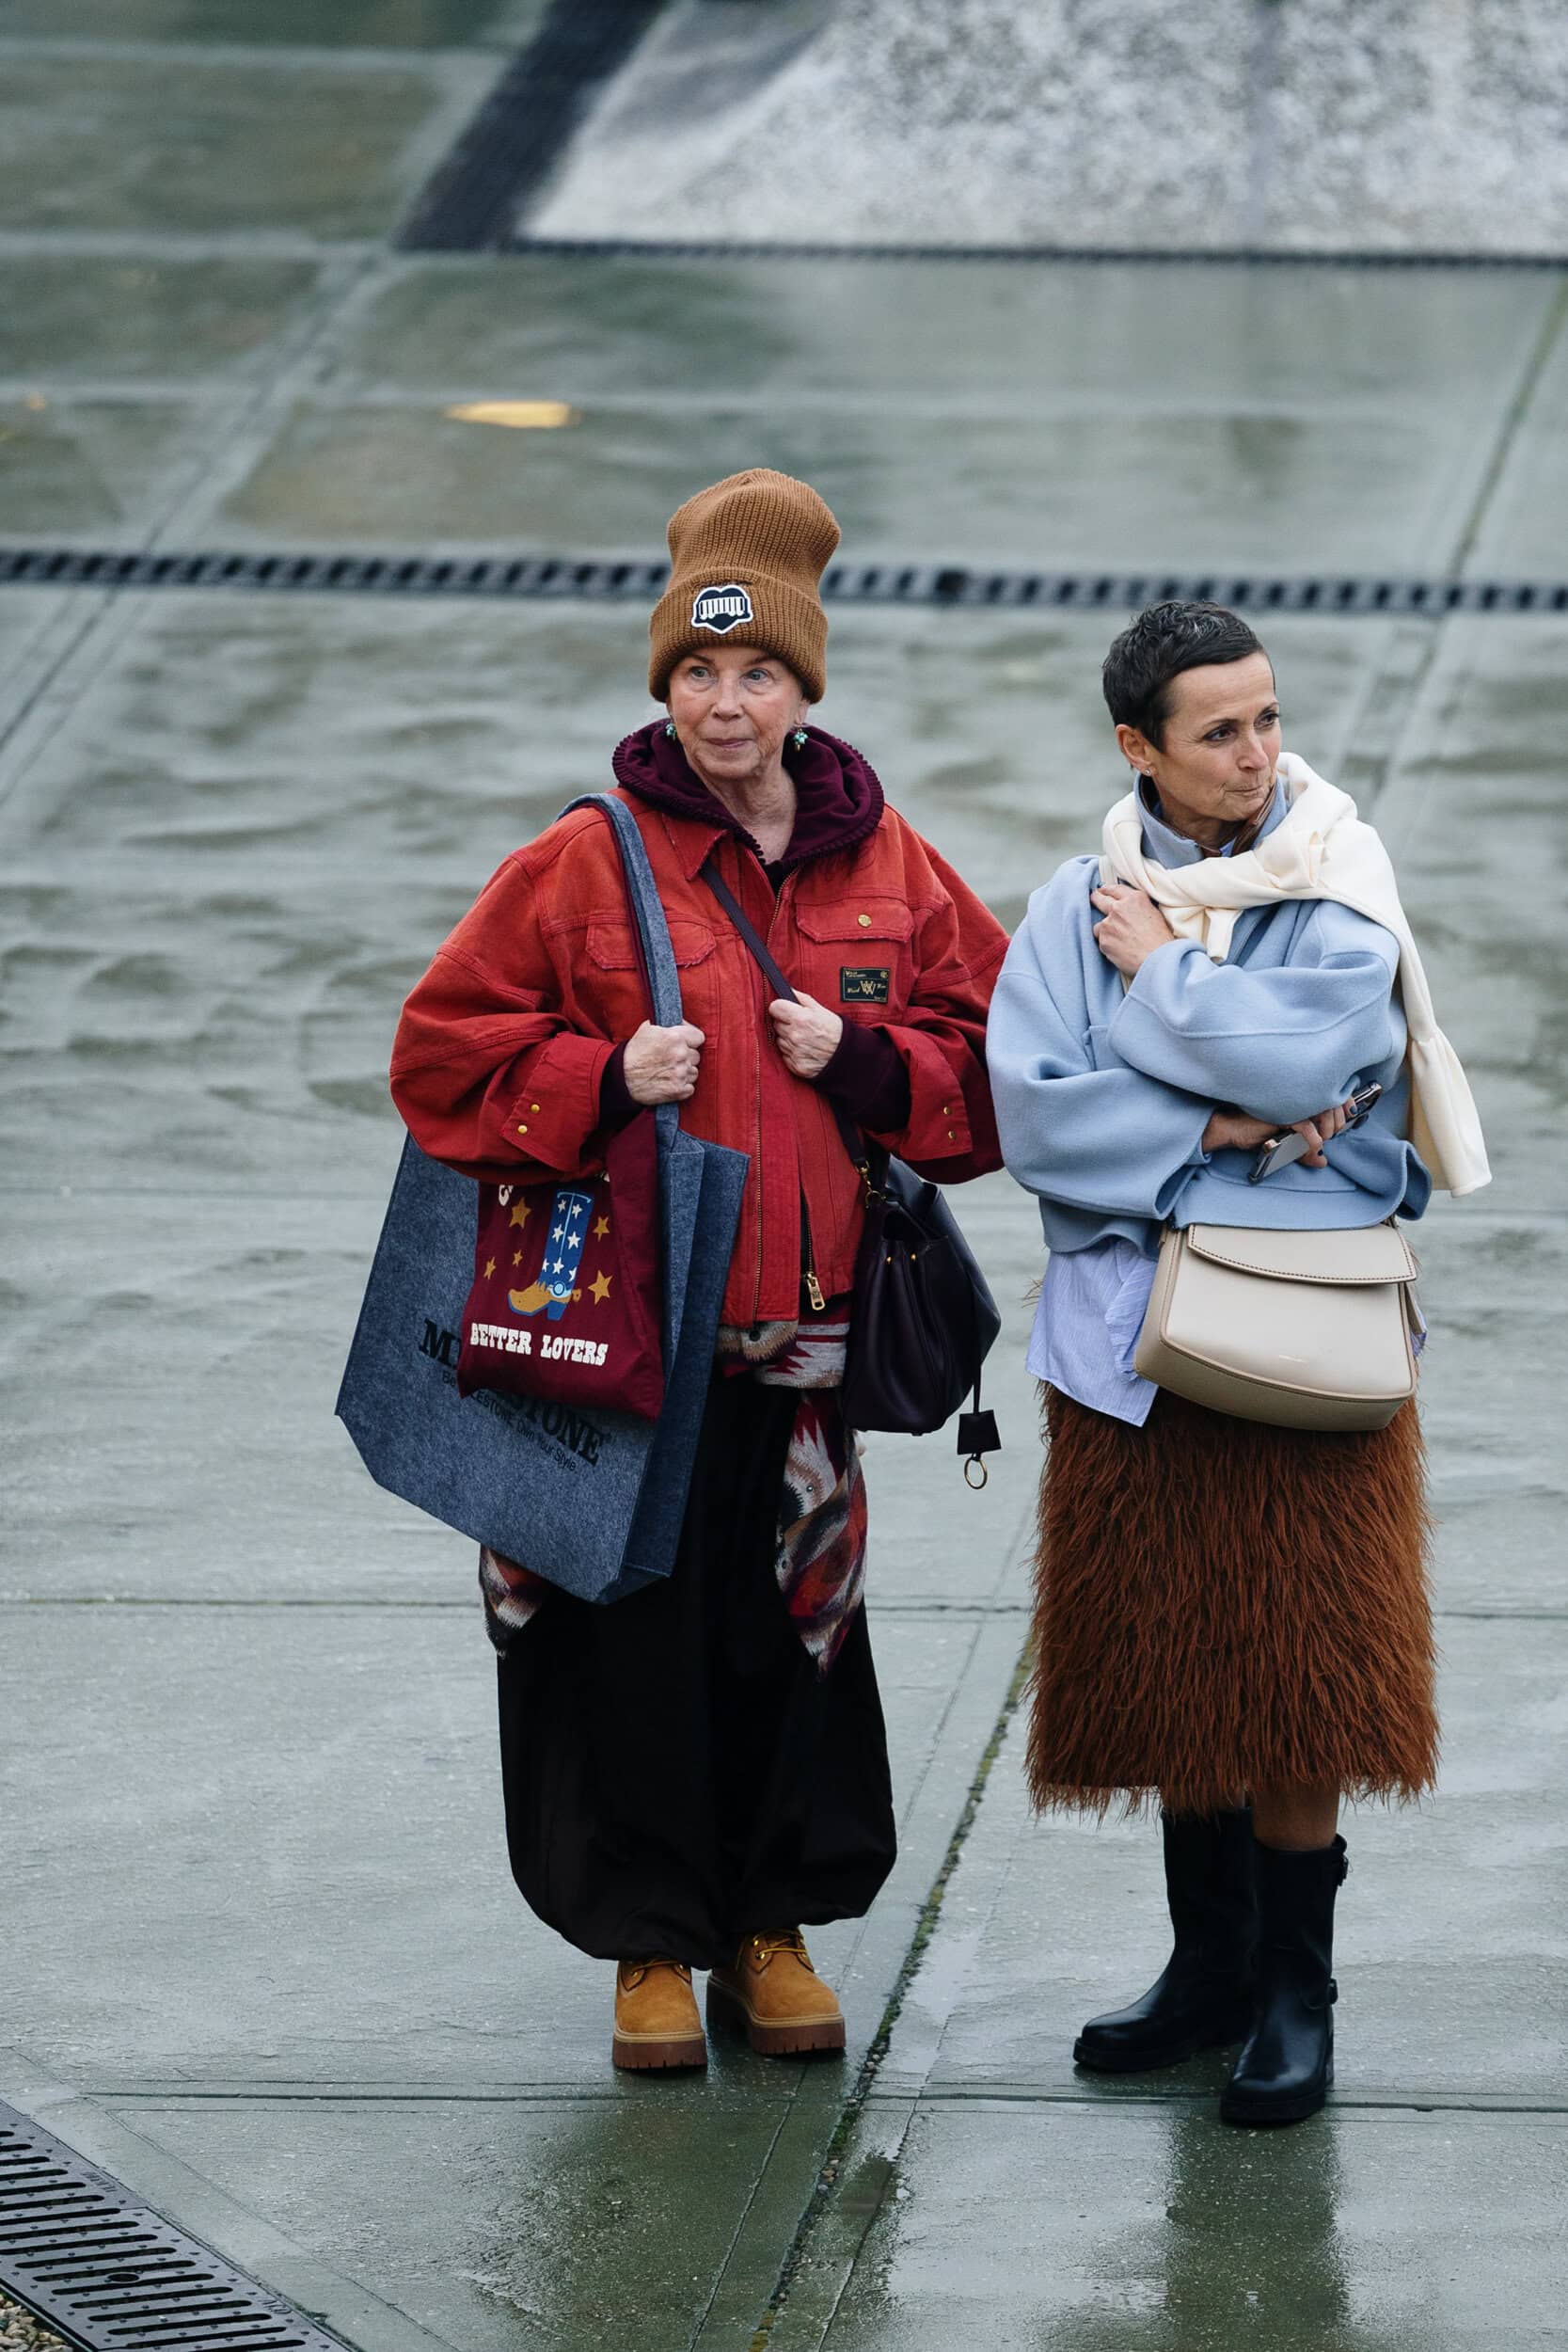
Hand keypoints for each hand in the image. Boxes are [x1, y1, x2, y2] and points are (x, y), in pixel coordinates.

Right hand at [622, 1018, 703, 1104]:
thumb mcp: (646, 1030)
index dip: (692, 1041)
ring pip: (694, 1072)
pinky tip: (669, 1083)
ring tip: (668, 1072)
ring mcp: (681, 1074)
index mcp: (675, 1037)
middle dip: (686, 1058)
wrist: (621, 1078)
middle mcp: (681, 1055)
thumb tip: (680, 1024)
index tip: (686, 1044)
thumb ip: (666, 1027)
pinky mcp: (678, 1090)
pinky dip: (682, 1087)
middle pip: (696, 1056)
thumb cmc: (632, 1053)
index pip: (699, 1037)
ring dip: (685, 1073)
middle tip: (671, 1060)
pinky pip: (690, 1088)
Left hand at [769, 990, 842, 1079]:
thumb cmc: (835, 1031)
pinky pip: (785, 1056)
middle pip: (776, 1025)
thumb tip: (786, 991)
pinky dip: (792, 1053)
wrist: (846, 1055)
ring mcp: (794, 1052)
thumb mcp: (820, 1009)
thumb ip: (801, 998)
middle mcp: (795, 1036)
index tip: (783, 1010)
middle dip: (785, 1023)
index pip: (775, 1008)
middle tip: (799, 1026)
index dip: (779, 1008)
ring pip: (780, 1041)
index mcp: (800, 1018)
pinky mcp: (796, 1065)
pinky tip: (804, 1050)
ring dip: (787, 1039)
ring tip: (803, 1038)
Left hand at [1091, 884, 1175, 976]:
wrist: (1158, 958)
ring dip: (1104, 930)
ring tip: (1118, 939)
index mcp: (1134, 899)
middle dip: (1096, 899)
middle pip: (1098, 899)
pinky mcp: (1103, 940)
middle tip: (1095, 900)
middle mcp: (1119, 908)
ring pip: (1099, 925)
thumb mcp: (1154, 914)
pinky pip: (1101, 941)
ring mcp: (1108, 924)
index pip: (1114, 889)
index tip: (1102, 891)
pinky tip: (1119, 949)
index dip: (1106, 890)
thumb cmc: (1161, 939)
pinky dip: (1108, 944)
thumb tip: (1128, 908)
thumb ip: (1137, 907)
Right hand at [1201, 1097, 1358, 1165]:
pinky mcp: (1281, 1112)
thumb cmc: (1256, 1130)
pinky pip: (1305, 1126)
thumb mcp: (1288, 1143)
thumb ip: (1306, 1150)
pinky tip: (1310, 1145)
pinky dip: (1311, 1140)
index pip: (1335, 1090)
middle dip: (1336, 1124)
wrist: (1232, 1129)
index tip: (1349, 1116)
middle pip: (1333, 1103)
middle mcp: (1298, 1093)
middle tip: (1329, 1136)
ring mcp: (1290, 1101)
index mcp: (1301, 1094)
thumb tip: (1322, 1161)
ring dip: (1326, 1132)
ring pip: (1322, 1112)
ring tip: (1318, 1142)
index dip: (1346, 1103)